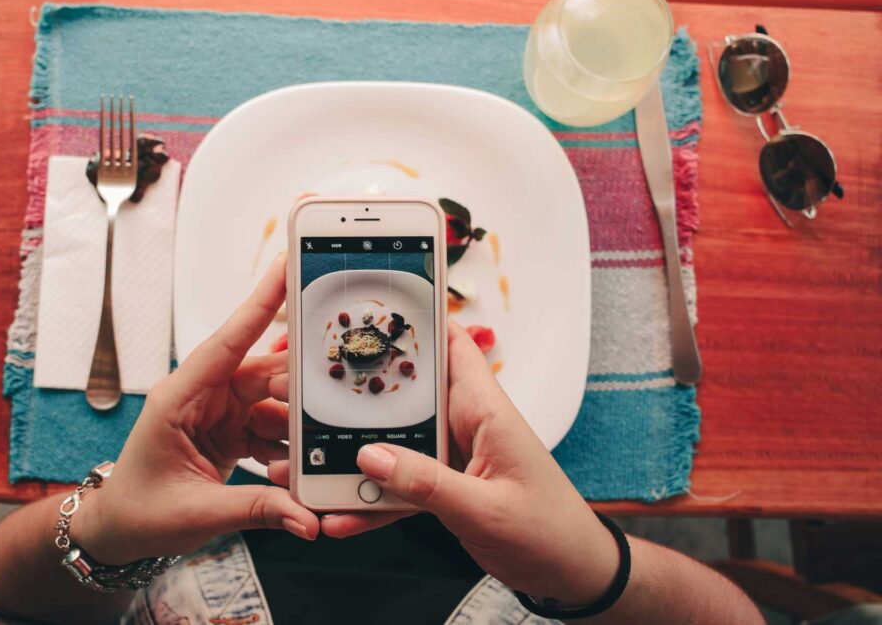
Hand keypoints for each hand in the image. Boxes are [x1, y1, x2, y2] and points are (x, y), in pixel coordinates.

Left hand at [75, 255, 318, 564]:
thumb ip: (257, 510)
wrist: (119, 532)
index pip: (226, 343)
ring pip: (275, 402)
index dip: (259, 304)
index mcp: (179, 397)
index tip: (287, 267)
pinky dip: (289, 448)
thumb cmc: (139, 512)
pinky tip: (296, 469)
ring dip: (296, 428)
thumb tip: (307, 517)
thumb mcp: (197, 513)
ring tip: (312, 454)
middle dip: (300, 387)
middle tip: (333, 401)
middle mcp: (202, 396)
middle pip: (263, 374)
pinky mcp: (231, 430)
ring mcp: (219, 412)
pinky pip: (272, 428)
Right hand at [293, 321, 618, 604]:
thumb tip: (371, 457)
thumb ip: (428, 484)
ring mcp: (453, 456)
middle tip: (310, 392)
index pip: (452, 346)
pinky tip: (344, 515)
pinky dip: (373, 500)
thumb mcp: (485, 509)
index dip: (417, 320)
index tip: (370, 307)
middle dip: (361, 393)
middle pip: (407, 393)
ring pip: (395, 442)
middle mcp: (466, 425)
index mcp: (485, 411)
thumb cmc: (549, 532)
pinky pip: (400, 485)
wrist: (571, 573)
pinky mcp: (445, 486)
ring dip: (357, 457)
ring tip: (311, 466)